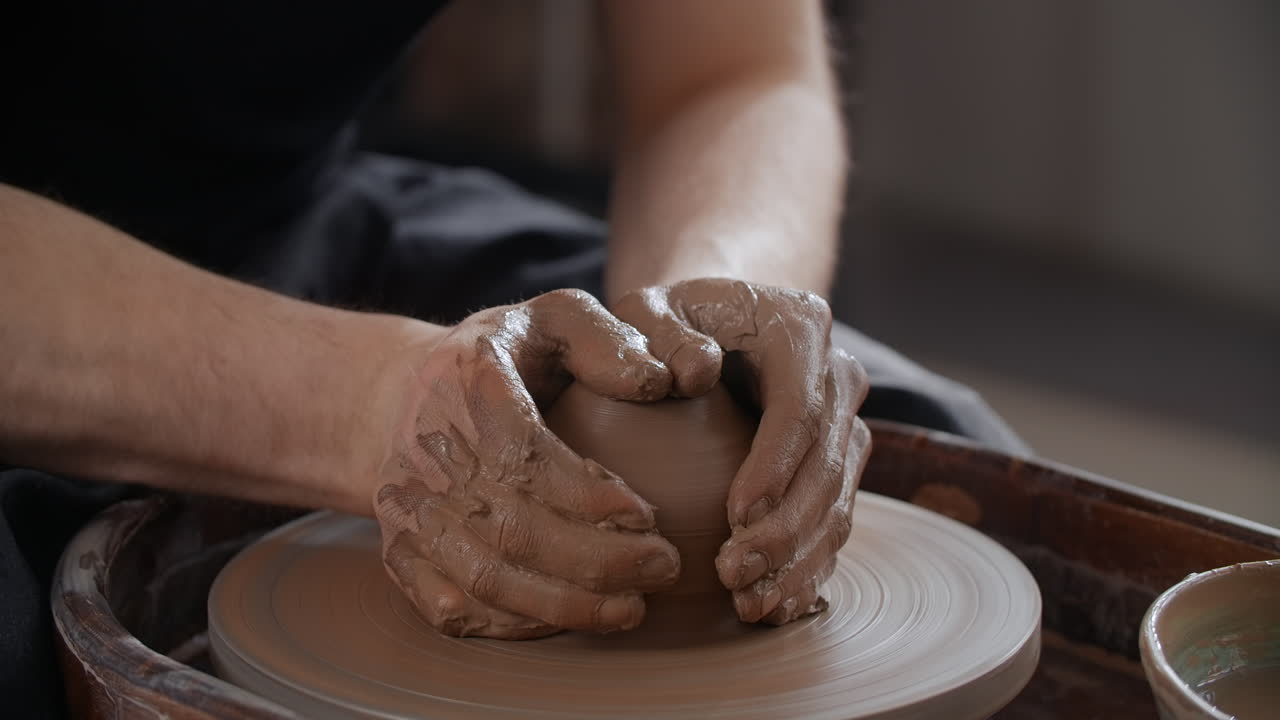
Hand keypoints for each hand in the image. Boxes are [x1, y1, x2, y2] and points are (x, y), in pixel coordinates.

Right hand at [372, 289, 681, 638]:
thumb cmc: (500, 357)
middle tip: (664, 567)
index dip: (587, 496)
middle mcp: (428, 453)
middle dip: (596, 561)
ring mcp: (409, 510)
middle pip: (511, 530)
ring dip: (564, 606)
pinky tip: (568, 624)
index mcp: (468, 385)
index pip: (524, 456)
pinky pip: (453, 609)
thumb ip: (606, 339)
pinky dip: (512, 627)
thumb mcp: (552, 319)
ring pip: (485, 579)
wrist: (394, 397)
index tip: (648, 515)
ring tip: (631, 609)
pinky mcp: (400, 554)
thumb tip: (660, 382)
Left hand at [613, 278, 870, 624]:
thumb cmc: (666, 320)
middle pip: (827, 464)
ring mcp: (843, 424)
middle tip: (734, 573)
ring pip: (838, 503)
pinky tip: (773, 607)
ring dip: (799, 561)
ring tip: (750, 604)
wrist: (711, 323)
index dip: (775, 466)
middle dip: (786, 530)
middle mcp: (837, 375)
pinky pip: (832, 524)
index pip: (799, 407)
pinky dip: (806, 569)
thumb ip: (658, 331)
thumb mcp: (647, 308)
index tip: (736, 515)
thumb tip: (694, 373)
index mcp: (801, 328)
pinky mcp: (836, 466)